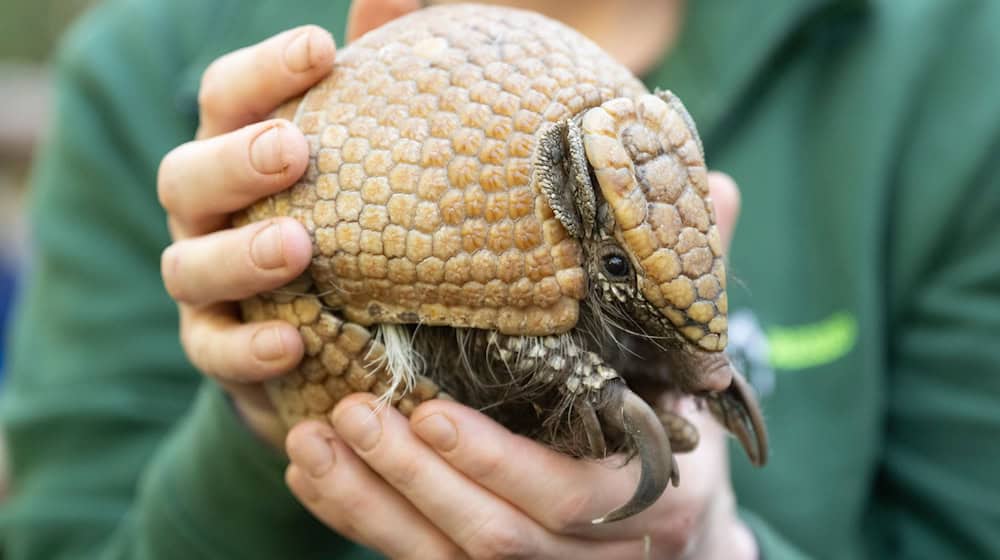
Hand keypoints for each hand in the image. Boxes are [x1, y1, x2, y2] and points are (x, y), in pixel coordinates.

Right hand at [157, 25, 336, 445]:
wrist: (323, 331)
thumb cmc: (343, 220)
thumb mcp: (360, 152)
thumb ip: (372, 80)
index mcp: (236, 152)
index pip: (226, 98)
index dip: (263, 71)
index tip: (319, 49)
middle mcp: (207, 214)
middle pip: (187, 175)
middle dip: (236, 161)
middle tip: (292, 151)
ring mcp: (204, 284)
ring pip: (188, 264)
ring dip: (238, 255)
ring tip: (297, 247)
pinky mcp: (216, 349)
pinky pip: (212, 351)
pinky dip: (245, 349)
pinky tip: (290, 344)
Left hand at [285, 174, 757, 558]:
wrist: (684, 532)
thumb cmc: (676, 435)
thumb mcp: (691, 370)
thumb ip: (691, 289)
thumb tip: (710, 185)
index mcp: (649, 498)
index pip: (567, 494)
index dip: (496, 461)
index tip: (428, 413)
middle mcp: (595, 554)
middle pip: (495, 538)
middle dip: (416, 481)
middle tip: (348, 415)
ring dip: (371, 506)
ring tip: (308, 445)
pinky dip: (361, 522)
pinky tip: (313, 478)